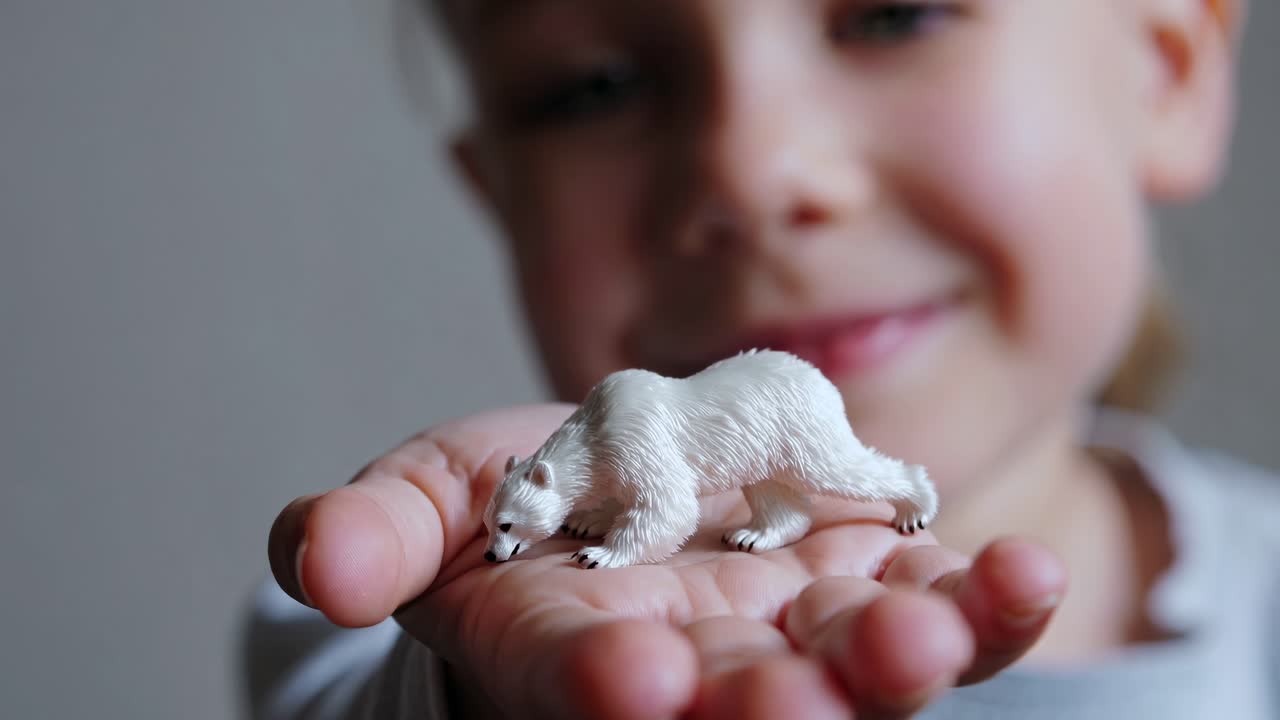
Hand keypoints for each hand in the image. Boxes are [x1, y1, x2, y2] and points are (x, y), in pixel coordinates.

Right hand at [268, 404, 1066, 718]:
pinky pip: (928, 606)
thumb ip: (375, 529)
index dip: (597, 684)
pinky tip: (1019, 577)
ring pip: (843, 673)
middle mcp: (687, 666)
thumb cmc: (519, 508)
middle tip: (798, 702)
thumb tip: (315, 563)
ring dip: (891, 662)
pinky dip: (979, 603)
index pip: (576, 680)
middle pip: (729, 706)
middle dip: (763, 709)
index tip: (629, 675)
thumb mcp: (433, 502)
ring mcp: (786, 633)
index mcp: (569, 648)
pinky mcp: (860, 588)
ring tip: (925, 634)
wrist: (632, 491)